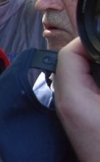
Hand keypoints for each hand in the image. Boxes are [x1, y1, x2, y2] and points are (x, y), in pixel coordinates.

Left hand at [55, 37, 99, 161]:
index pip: (70, 54)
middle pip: (70, 62)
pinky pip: (80, 90)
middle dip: (92, 53)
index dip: (90, 43)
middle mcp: (64, 102)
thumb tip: (97, 59)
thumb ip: (99, 76)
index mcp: (72, 96)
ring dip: (90, 67)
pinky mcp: (78, 119)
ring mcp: (69, 111)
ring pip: (74, 75)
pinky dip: (91, 81)